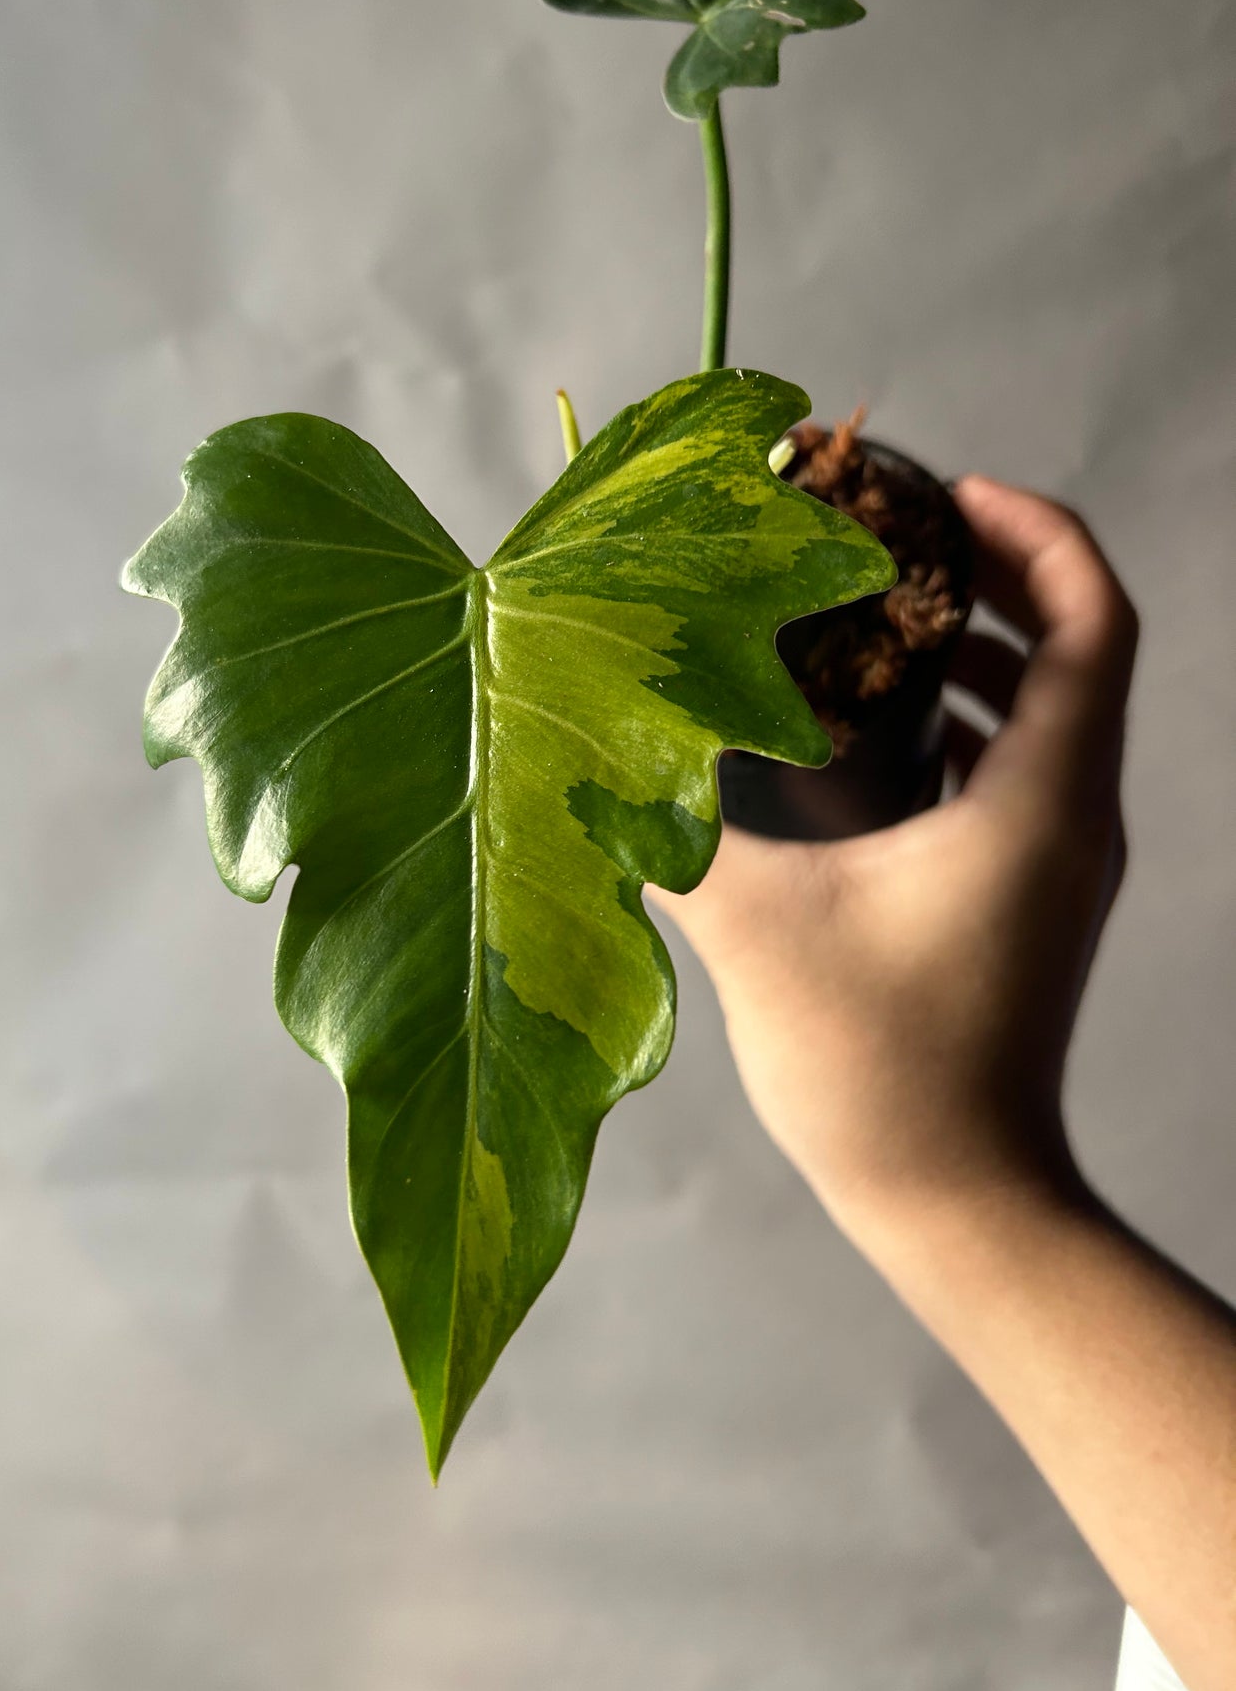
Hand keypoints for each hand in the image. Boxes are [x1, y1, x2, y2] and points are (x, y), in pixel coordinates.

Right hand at [651, 475, 1139, 1233]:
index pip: (1091, 616)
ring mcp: (1059, 862)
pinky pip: (1021, 768)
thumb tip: (599, 745)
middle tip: (897, 530)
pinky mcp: (1030, 899)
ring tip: (879, 612)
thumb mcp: (759, 931)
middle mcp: (1072, 816)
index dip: (1036, 530)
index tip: (949, 488)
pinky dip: (967, 719)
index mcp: (1037, 797)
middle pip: (1077, 646)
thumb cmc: (881, 1072)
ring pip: (1051, 710)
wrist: (960, 1202)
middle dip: (995, 570)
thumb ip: (675, 828)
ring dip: (979, 646)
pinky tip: (875, 730)